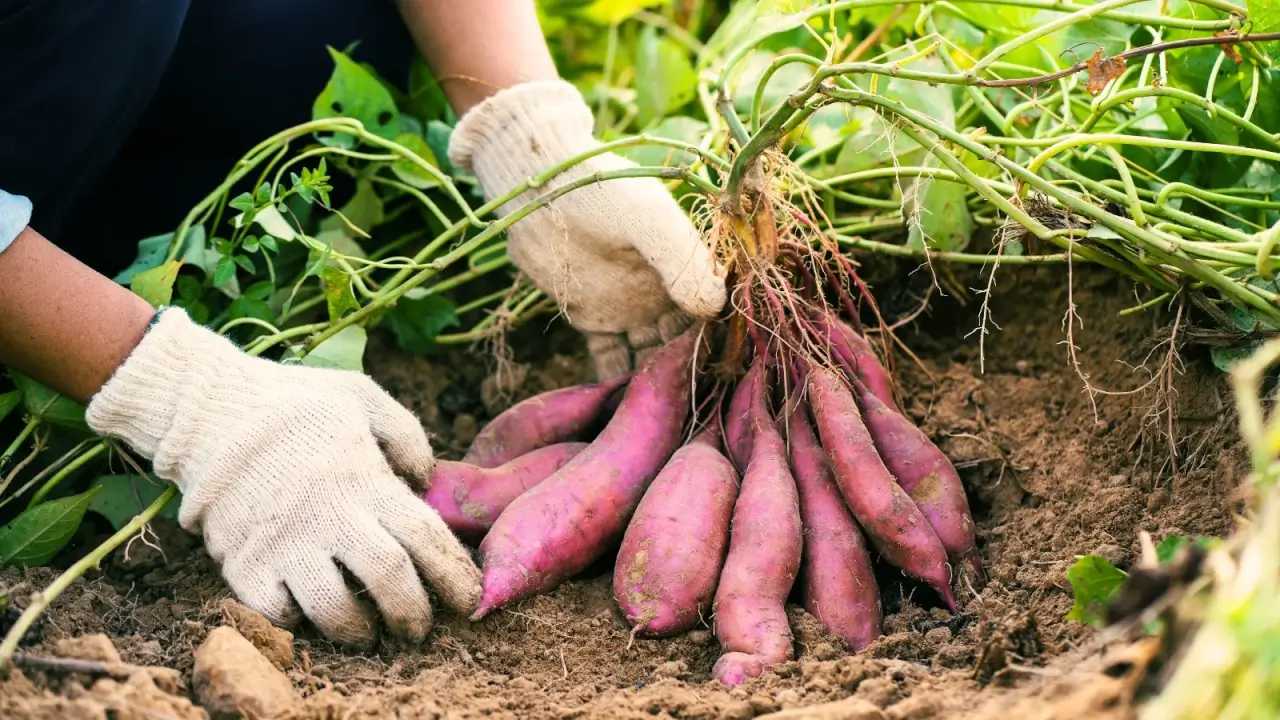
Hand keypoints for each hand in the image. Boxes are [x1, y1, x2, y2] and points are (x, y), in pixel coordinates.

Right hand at [85, 309, 480, 647]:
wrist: (208, 408)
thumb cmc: (292, 401)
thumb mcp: (361, 396)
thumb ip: (405, 434)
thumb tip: (428, 478)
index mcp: (367, 480)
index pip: (425, 538)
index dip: (453, 575)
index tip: (468, 600)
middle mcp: (332, 517)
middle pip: (389, 582)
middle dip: (413, 614)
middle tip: (418, 630)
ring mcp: (287, 543)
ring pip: (334, 608)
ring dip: (357, 629)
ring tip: (366, 633)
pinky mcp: (244, 561)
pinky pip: (276, 612)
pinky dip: (296, 622)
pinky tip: (307, 614)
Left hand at [448, 81, 726, 380]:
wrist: (539, 188)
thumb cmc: (601, 192)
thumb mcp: (649, 220)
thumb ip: (682, 260)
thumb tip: (716, 307)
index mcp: (684, 263)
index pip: (712, 306)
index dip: (722, 335)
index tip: (730, 368)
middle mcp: (662, 290)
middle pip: (684, 336)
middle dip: (692, 367)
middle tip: (702, 404)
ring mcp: (628, 307)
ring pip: (650, 353)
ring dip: (656, 380)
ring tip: (667, 414)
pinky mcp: (593, 318)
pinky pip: (609, 358)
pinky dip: (617, 381)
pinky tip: (625, 408)